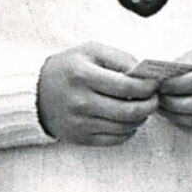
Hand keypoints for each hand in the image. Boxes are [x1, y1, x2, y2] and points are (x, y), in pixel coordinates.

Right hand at [38, 43, 161, 145]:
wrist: (36, 93)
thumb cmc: (69, 69)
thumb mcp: (91, 52)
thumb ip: (120, 59)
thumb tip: (146, 75)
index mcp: (83, 76)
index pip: (127, 86)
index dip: (148, 87)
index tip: (155, 84)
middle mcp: (81, 102)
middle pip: (130, 111)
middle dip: (150, 105)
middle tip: (154, 99)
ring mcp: (80, 123)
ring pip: (126, 127)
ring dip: (141, 118)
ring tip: (140, 107)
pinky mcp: (81, 138)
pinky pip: (116, 139)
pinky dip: (128, 130)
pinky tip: (126, 120)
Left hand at [153, 51, 191, 132]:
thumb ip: (189, 62)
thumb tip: (165, 76)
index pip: (189, 83)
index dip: (171, 86)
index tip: (159, 86)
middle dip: (171, 104)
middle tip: (157, 101)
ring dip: (177, 118)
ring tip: (164, 111)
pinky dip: (190, 128)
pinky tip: (178, 121)